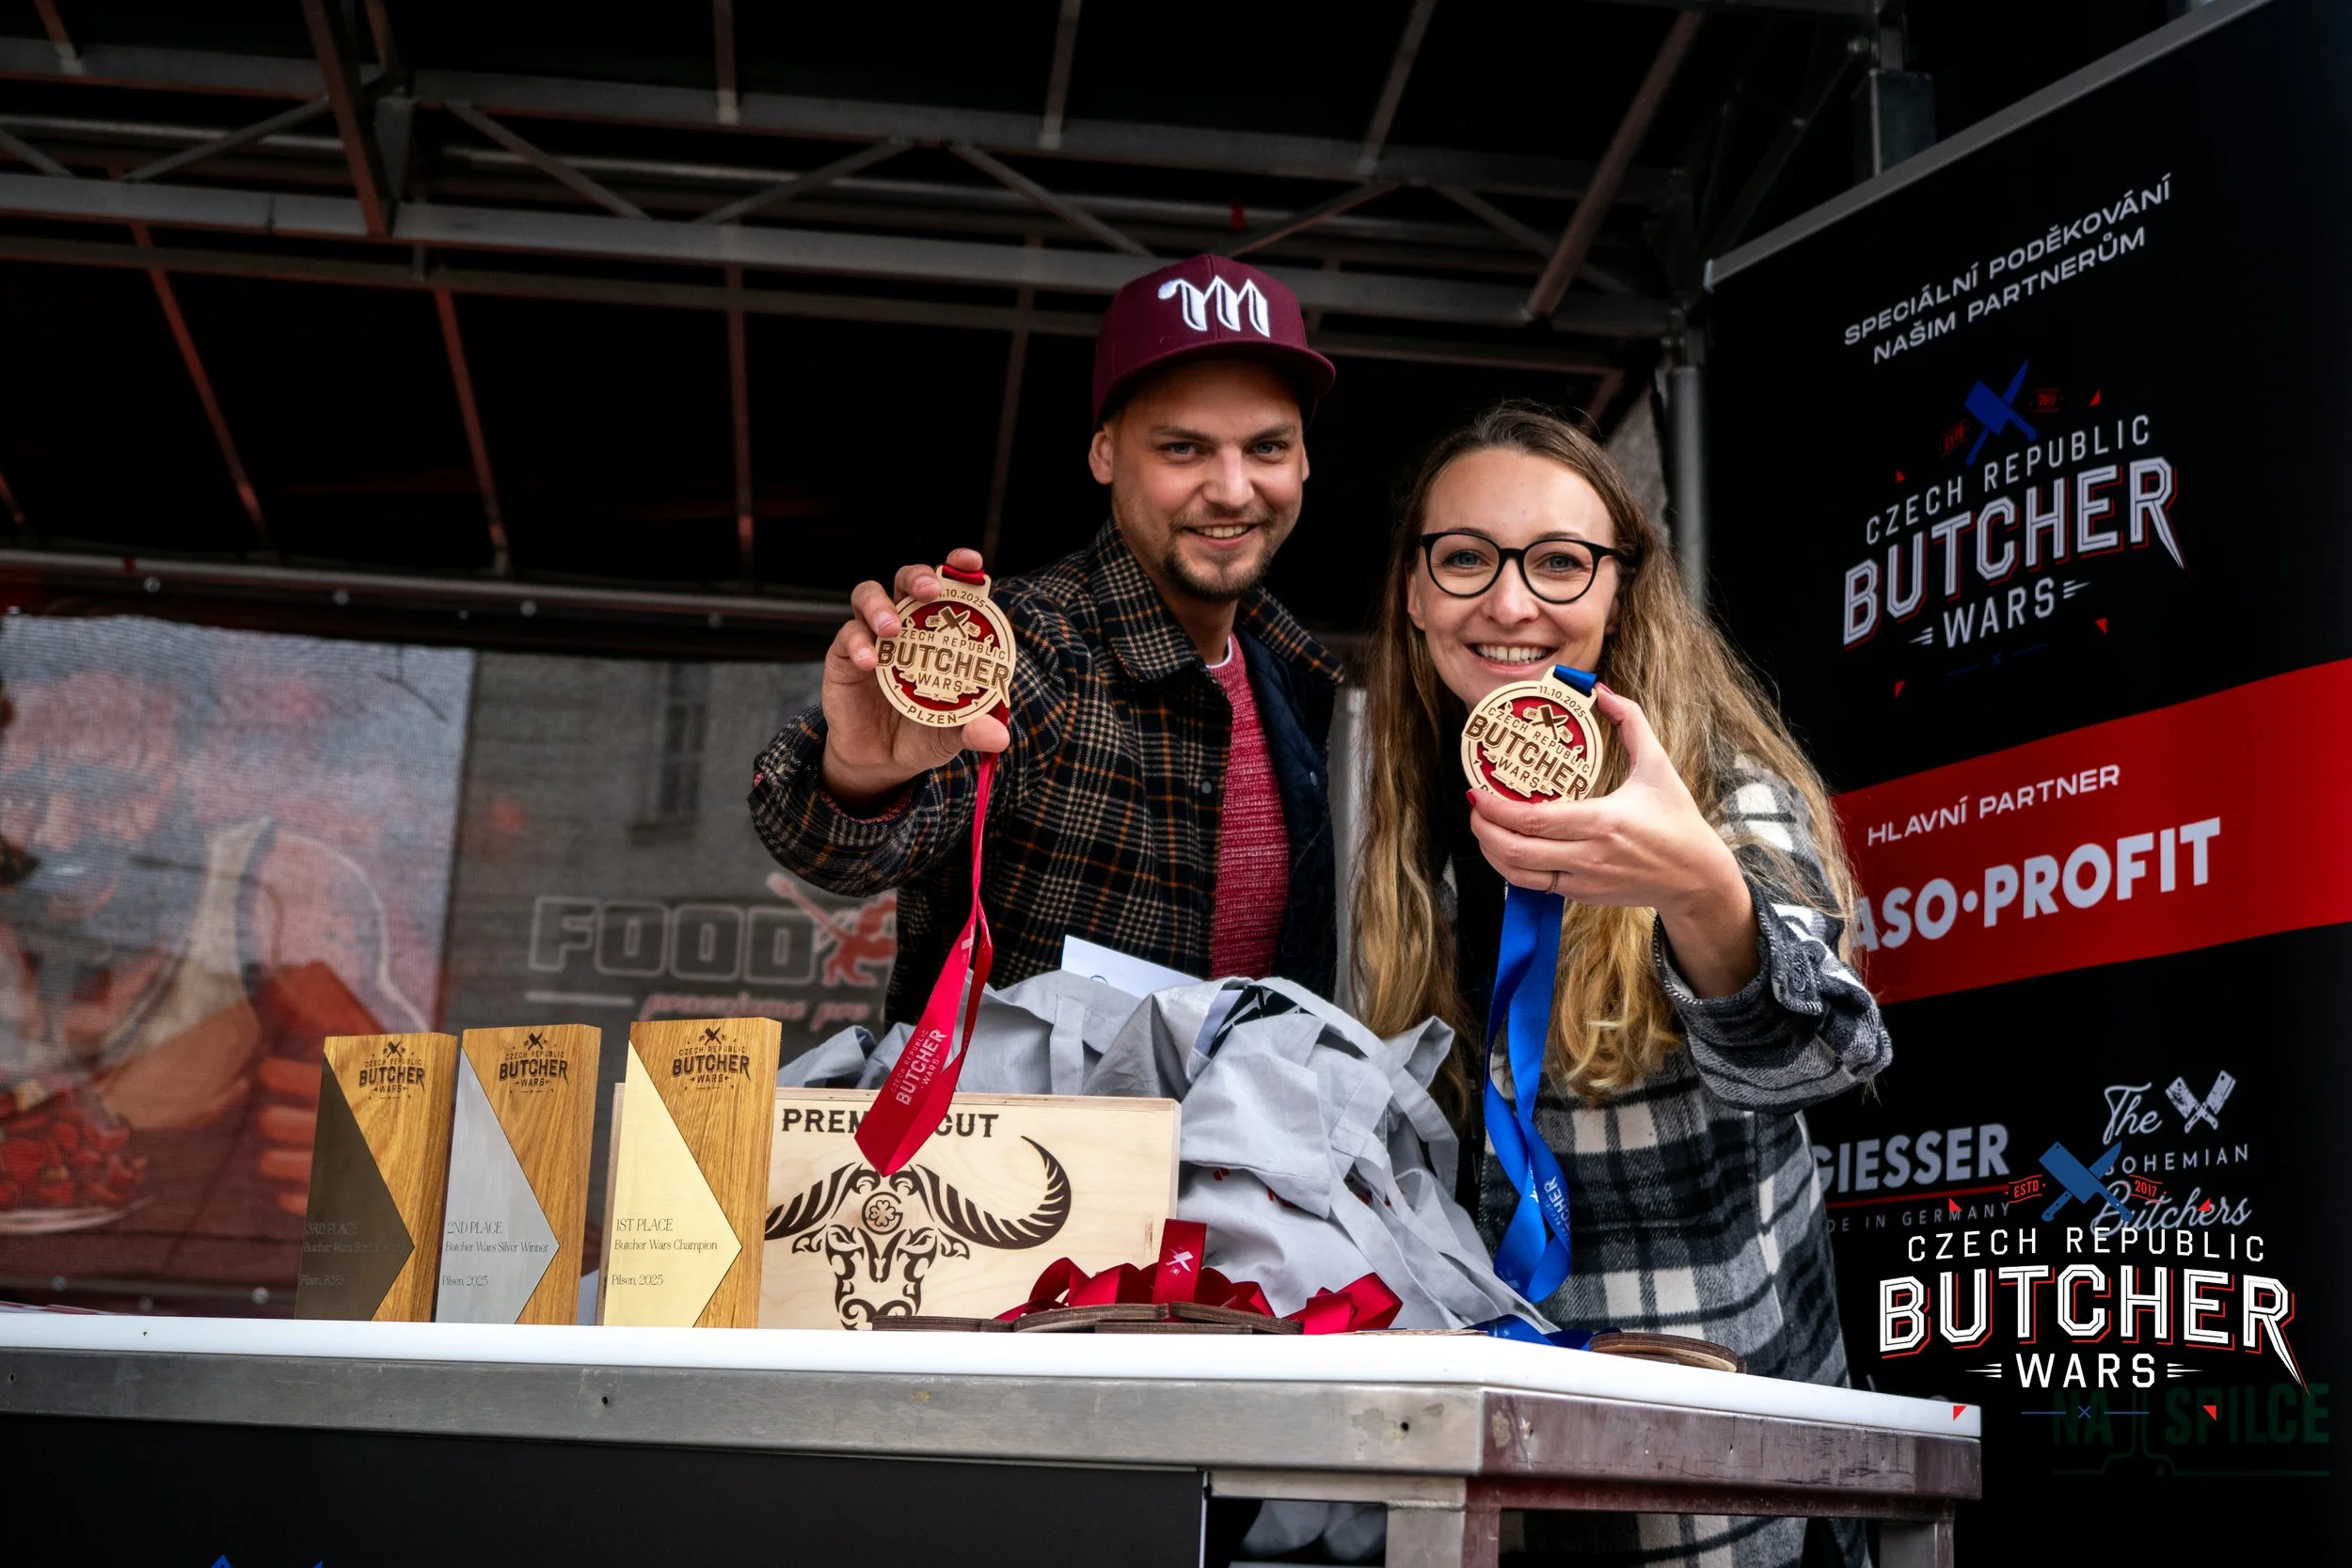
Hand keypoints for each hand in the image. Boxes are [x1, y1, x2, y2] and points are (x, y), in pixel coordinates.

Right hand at [819, 547, 1010, 805]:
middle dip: (919, 576)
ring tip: (892, 629)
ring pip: (869, 595)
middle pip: (907, 580)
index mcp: (939, 632)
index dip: (959, 569)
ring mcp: (873, 636)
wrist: (881, 761)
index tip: (971, 562)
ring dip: (881, 605)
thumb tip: (998, 736)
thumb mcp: (953, 733)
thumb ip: (974, 729)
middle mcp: (906, 624)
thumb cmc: (923, 732)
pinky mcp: (844, 654)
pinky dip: (859, 643)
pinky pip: (848, 635)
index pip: (950, 589)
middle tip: (931, 590)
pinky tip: (870, 662)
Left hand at [1466, 685, 1759, 997]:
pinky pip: (1533, 885)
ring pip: (1518, 873)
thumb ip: (1630, 722)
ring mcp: (1582, 879)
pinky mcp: (1581, 895)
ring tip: (1482, 826)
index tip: (1477, 791)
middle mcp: (1588, 855)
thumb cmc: (1676, 820)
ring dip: (1491, 851)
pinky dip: (1511, 868)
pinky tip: (1505, 847)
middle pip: (1516, 849)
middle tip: (1473, 806)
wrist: (1694, 877)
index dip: (1496, 808)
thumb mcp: (1657, 765)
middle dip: (1483, 828)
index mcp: (1603, 821)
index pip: (1533, 820)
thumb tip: (1602, 689)